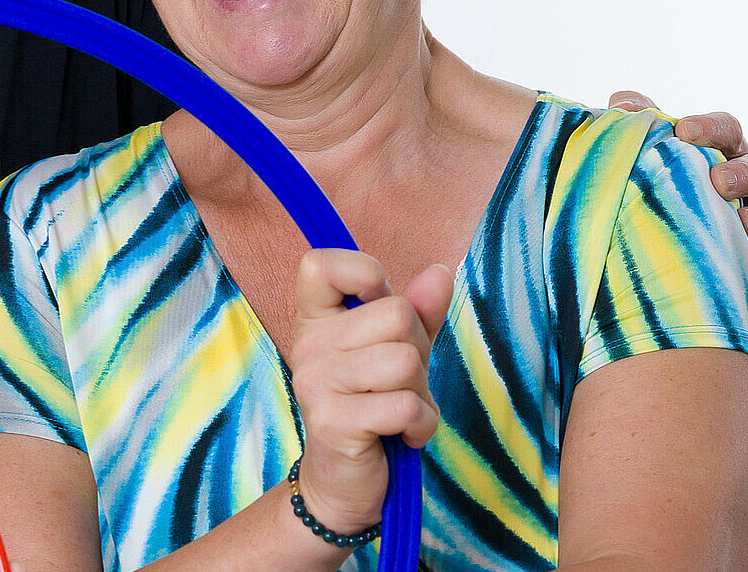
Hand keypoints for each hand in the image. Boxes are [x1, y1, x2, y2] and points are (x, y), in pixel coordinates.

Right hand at [284, 250, 454, 537]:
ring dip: (421, 392)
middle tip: (399, 383)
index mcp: (315, 320)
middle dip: (418, 352)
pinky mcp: (332, 421)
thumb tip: (440, 273)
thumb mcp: (400, 353)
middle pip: (395, 314)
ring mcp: (315, 382)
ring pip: (405, 360)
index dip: (366, 275)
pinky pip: (404, 405)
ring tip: (400, 411)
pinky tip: (403, 434)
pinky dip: (421, 423)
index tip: (377, 308)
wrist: (347, 484)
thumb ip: (419, 313)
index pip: (322, 263)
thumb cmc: (375, 410)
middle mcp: (307, 345)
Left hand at [608, 91, 747, 240]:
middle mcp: (731, 161)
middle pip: (744, 150)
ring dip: (744, 181)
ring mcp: (743, 192)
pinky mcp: (745, 225)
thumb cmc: (644, 175)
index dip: (708, 127)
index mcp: (711, 142)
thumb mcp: (636, 147)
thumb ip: (632, 122)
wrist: (638, 221)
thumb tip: (626, 105)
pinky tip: (741, 226)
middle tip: (713, 173)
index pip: (721, 127)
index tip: (684, 131)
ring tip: (723, 189)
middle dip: (731, 158)